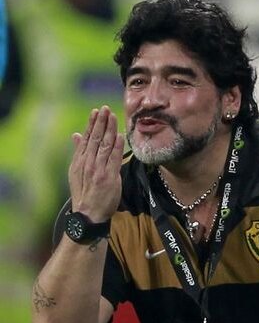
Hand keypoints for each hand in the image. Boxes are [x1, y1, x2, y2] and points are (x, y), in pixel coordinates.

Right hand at [68, 106, 124, 222]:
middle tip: (105, 108)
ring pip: (104, 146)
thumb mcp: (77, 171)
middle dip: (100, 122)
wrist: (88, 214)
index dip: (92, 124)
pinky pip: (113, 159)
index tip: (96, 111)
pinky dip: (116, 146)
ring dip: (109, 130)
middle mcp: (87, 164)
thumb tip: (76, 134)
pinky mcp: (109, 177)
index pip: (86, 138)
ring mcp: (98, 170)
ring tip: (112, 116)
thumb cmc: (85, 192)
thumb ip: (78, 152)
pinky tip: (119, 135)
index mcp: (79, 161)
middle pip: (95, 139)